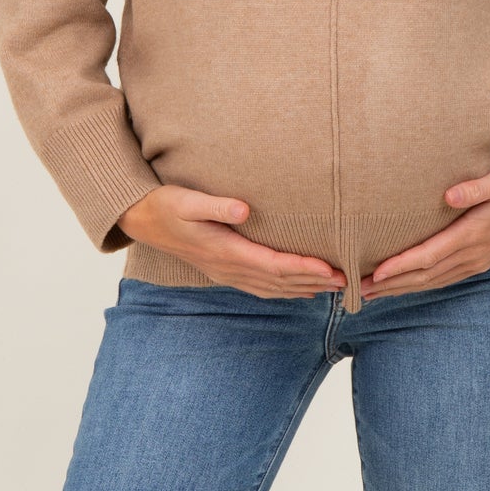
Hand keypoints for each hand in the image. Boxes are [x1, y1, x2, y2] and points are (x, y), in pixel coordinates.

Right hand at [118, 184, 346, 297]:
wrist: (142, 220)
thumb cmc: (167, 205)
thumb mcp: (188, 200)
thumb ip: (217, 205)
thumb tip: (243, 209)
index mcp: (225, 252)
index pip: (273, 265)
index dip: (303, 268)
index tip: (329, 269)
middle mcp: (229, 268)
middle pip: (279, 281)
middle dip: (313, 281)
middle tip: (346, 281)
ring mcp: (226, 273)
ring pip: (272, 288)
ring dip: (303, 289)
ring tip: (333, 288)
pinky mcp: (224, 271)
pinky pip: (261, 287)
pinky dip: (285, 290)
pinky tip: (301, 290)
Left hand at [359, 163, 489, 299]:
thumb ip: (476, 188)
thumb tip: (449, 195)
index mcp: (473, 234)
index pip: (429, 256)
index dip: (400, 266)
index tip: (374, 272)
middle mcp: (472, 254)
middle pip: (424, 276)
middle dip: (390, 284)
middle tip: (358, 290)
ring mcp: (476, 261)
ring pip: (432, 282)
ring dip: (401, 288)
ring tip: (372, 293)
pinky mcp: (478, 262)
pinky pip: (444, 279)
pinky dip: (420, 285)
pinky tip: (404, 286)